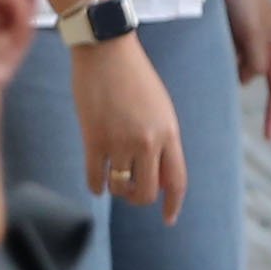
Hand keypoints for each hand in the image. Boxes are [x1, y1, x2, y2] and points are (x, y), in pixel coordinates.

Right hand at [75, 31, 188, 220]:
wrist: (107, 51)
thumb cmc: (135, 77)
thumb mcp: (161, 108)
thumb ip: (163, 141)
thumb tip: (158, 179)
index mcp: (169, 132)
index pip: (177, 180)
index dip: (173, 204)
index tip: (169, 218)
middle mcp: (148, 140)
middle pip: (147, 191)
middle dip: (139, 198)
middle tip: (130, 192)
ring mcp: (120, 140)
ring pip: (120, 187)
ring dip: (117, 190)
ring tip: (114, 181)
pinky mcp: (93, 138)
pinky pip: (95, 177)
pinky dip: (96, 186)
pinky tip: (96, 184)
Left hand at [221, 0, 270, 135]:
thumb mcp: (252, 31)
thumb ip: (254, 60)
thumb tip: (249, 80)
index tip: (269, 137)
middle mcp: (266, 43)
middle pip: (257, 77)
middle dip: (242, 80)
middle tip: (220, 85)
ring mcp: (250, 36)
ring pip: (240, 65)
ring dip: (228, 67)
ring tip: (209, 61)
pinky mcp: (234, 29)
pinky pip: (229, 53)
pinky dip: (221, 56)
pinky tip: (207, 51)